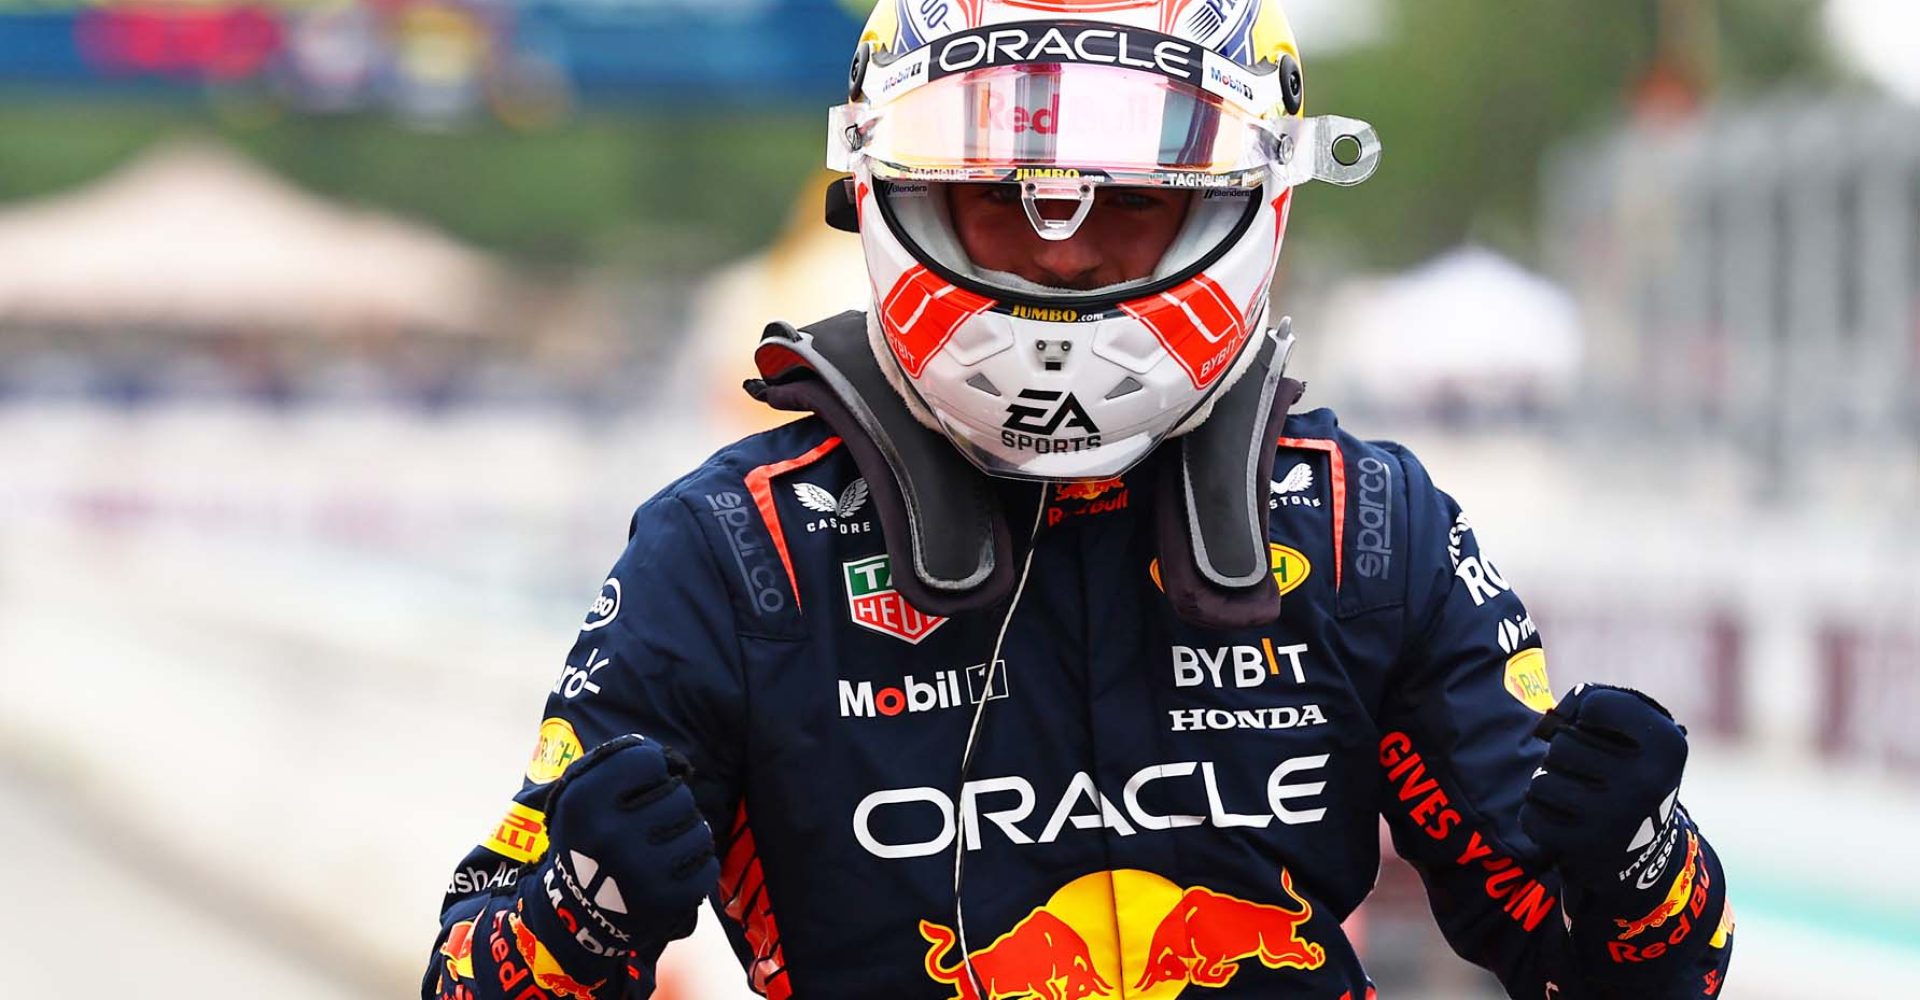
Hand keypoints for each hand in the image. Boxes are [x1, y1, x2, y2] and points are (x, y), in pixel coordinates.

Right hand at [517, 735, 718, 959]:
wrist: (577, 913)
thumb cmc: (588, 841)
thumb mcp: (582, 795)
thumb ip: (619, 762)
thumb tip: (671, 758)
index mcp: (585, 801)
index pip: (647, 760)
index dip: (648, 771)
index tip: (638, 787)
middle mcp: (611, 834)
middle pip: (679, 794)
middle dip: (671, 804)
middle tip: (653, 821)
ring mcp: (640, 870)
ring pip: (699, 829)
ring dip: (687, 834)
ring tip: (664, 846)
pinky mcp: (665, 899)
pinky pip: (707, 866)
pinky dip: (696, 866)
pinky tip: (672, 870)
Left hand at [1519, 684, 1688, 892]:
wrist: (1646, 849)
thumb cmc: (1629, 770)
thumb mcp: (1637, 730)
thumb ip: (1595, 700)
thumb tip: (1552, 717)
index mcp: (1667, 744)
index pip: (1595, 705)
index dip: (1588, 715)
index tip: (1601, 731)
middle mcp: (1647, 780)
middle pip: (1561, 744)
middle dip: (1563, 753)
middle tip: (1584, 770)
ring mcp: (1616, 816)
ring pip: (1541, 781)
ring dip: (1548, 785)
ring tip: (1573, 794)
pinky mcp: (1587, 846)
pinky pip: (1531, 816)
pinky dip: (1537, 816)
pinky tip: (1562, 819)